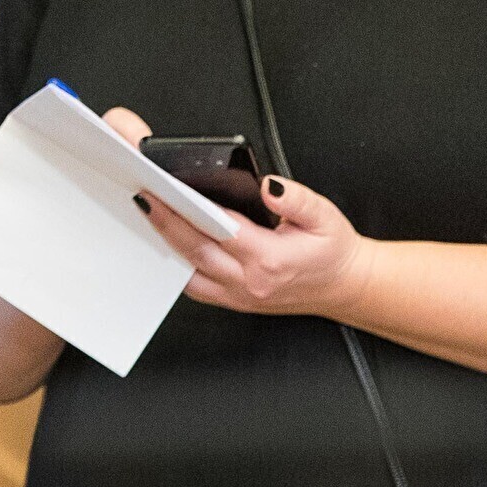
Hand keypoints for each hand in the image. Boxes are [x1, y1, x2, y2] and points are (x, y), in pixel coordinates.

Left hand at [123, 131, 375, 320]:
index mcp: (270, 259)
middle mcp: (248, 281)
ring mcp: (238, 295)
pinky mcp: (235, 301)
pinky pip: (196, 286)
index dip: (184, 212)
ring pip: (189, 271)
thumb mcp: (325, 216)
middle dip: (163, 221)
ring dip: (165, 243)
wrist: (347, 287)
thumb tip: (269, 186)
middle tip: (139, 194)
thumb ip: (297, 200)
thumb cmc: (334, 252)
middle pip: (194, 250)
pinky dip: (178, 264)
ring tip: (146, 213)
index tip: (160, 191)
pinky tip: (166, 242)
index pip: (218, 231)